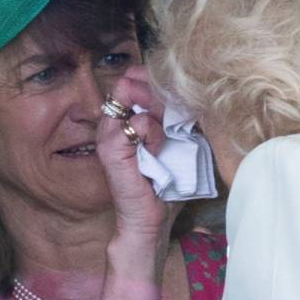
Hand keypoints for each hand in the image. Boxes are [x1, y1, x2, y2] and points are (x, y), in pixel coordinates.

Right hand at [95, 65, 170, 239]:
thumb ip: (177, 117)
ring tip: (164, 136)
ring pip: (132, 95)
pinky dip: (154, 132)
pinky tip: (156, 148)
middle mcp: (111, 122)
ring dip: (158, 109)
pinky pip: (138, 122)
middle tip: (175, 112)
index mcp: (123, 119)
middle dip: (159, 89)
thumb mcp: (176, 142)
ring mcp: (108, 133)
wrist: (151, 220)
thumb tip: (192, 93)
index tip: (176, 92)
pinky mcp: (111, 148)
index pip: (134, 79)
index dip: (154, 78)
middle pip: (133, 81)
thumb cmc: (164, 185)